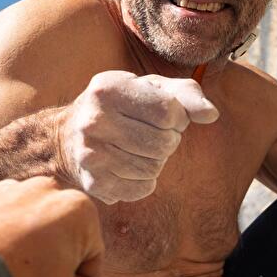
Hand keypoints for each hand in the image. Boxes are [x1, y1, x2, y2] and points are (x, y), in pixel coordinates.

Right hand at [57, 70, 218, 203]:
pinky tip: (128, 167)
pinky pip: (141, 189)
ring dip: (156, 161)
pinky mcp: (93, 182)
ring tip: (138, 150)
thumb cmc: (119, 107)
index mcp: (108, 89)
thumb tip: (211, 115)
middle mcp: (94, 121)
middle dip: (168, 141)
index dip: (177, 118)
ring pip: (154, 169)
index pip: (168, 112)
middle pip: (163, 143)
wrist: (65, 137)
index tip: (166, 117)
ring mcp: (90, 154)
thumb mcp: (149, 88)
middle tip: (152, 135)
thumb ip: (186, 94)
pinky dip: (143, 181)